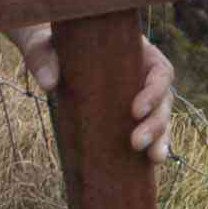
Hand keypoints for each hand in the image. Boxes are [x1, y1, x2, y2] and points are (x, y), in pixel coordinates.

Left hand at [18, 19, 175, 156]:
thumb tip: (48, 83)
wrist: (48, 56)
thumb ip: (43, 57)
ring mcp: (138, 96)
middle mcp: (143, 74)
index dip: (154, 91)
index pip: (160, 71)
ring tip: (154, 158)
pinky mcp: (128, 116)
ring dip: (160, 139)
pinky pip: (148, 132)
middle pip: (164, 100)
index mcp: (135, 52)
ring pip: (162, 118)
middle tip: (135, 143)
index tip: (135, 110)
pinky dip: (152, 146)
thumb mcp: (44, 45)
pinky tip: (150, 163)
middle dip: (156, 123)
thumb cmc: (51, 45)